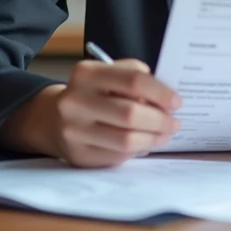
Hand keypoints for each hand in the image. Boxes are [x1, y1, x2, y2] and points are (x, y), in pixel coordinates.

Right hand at [2, 59, 182, 167]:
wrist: (53, 118)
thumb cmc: (93, 92)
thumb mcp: (108, 73)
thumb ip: (134, 78)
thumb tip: (164, 100)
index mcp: (86, 73)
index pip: (133, 80)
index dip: (160, 92)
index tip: (177, 102)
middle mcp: (75, 101)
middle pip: (131, 114)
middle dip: (160, 120)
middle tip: (174, 123)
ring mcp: (73, 131)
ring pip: (126, 140)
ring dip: (153, 139)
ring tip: (164, 135)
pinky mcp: (78, 155)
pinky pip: (117, 156)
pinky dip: (137, 151)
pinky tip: (144, 143)